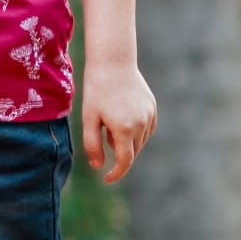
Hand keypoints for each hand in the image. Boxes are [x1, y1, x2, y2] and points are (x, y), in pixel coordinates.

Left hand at [81, 61, 156, 182]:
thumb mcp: (88, 117)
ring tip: (111, 120)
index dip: (116, 173)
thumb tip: (99, 166)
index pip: (125, 162)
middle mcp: (141, 124)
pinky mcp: (152, 106)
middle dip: (119, 151)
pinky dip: (136, 131)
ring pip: (141, 141)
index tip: (107, 178)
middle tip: (103, 131)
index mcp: (124, 129)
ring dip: (128, 141)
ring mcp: (149, 114)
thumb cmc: (96, 89)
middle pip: (133, 152)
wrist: (112, 61)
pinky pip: (147, 128)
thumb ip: (92, 145)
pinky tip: (124, 117)